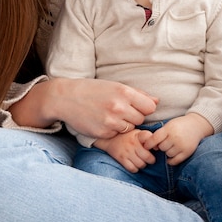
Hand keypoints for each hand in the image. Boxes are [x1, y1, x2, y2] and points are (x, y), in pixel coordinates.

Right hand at [11, 77, 157, 137]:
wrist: (65, 98)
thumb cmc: (92, 90)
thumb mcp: (114, 86)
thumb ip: (137, 94)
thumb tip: (156, 102)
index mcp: (124, 92)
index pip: (149, 107)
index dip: (144, 108)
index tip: (135, 106)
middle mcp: (119, 107)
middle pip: (141, 119)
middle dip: (133, 117)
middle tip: (120, 111)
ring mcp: (111, 122)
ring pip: (130, 128)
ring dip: (123, 125)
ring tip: (110, 116)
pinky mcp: (103, 133)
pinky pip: (116, 135)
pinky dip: (112, 131)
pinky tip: (101, 122)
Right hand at [95, 129, 155, 171]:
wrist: (110, 139)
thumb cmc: (127, 136)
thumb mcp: (137, 133)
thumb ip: (148, 137)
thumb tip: (158, 147)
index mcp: (138, 135)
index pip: (149, 138)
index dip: (154, 145)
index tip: (155, 148)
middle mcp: (133, 143)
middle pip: (148, 157)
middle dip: (151, 160)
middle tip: (149, 159)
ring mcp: (127, 152)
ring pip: (141, 164)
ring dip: (143, 165)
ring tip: (141, 161)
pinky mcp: (121, 159)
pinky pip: (132, 169)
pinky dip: (135, 169)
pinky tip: (135, 165)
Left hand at [143, 113, 213, 165]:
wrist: (197, 125)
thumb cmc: (179, 125)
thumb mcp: (169, 125)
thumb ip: (160, 134)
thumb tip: (152, 147)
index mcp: (170, 129)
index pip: (155, 138)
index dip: (149, 144)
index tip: (146, 146)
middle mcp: (176, 137)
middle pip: (161, 147)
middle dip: (161, 146)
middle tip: (166, 142)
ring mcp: (182, 145)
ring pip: (168, 154)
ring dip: (168, 151)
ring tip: (172, 146)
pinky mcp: (187, 152)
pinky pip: (175, 161)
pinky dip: (171, 160)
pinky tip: (171, 156)